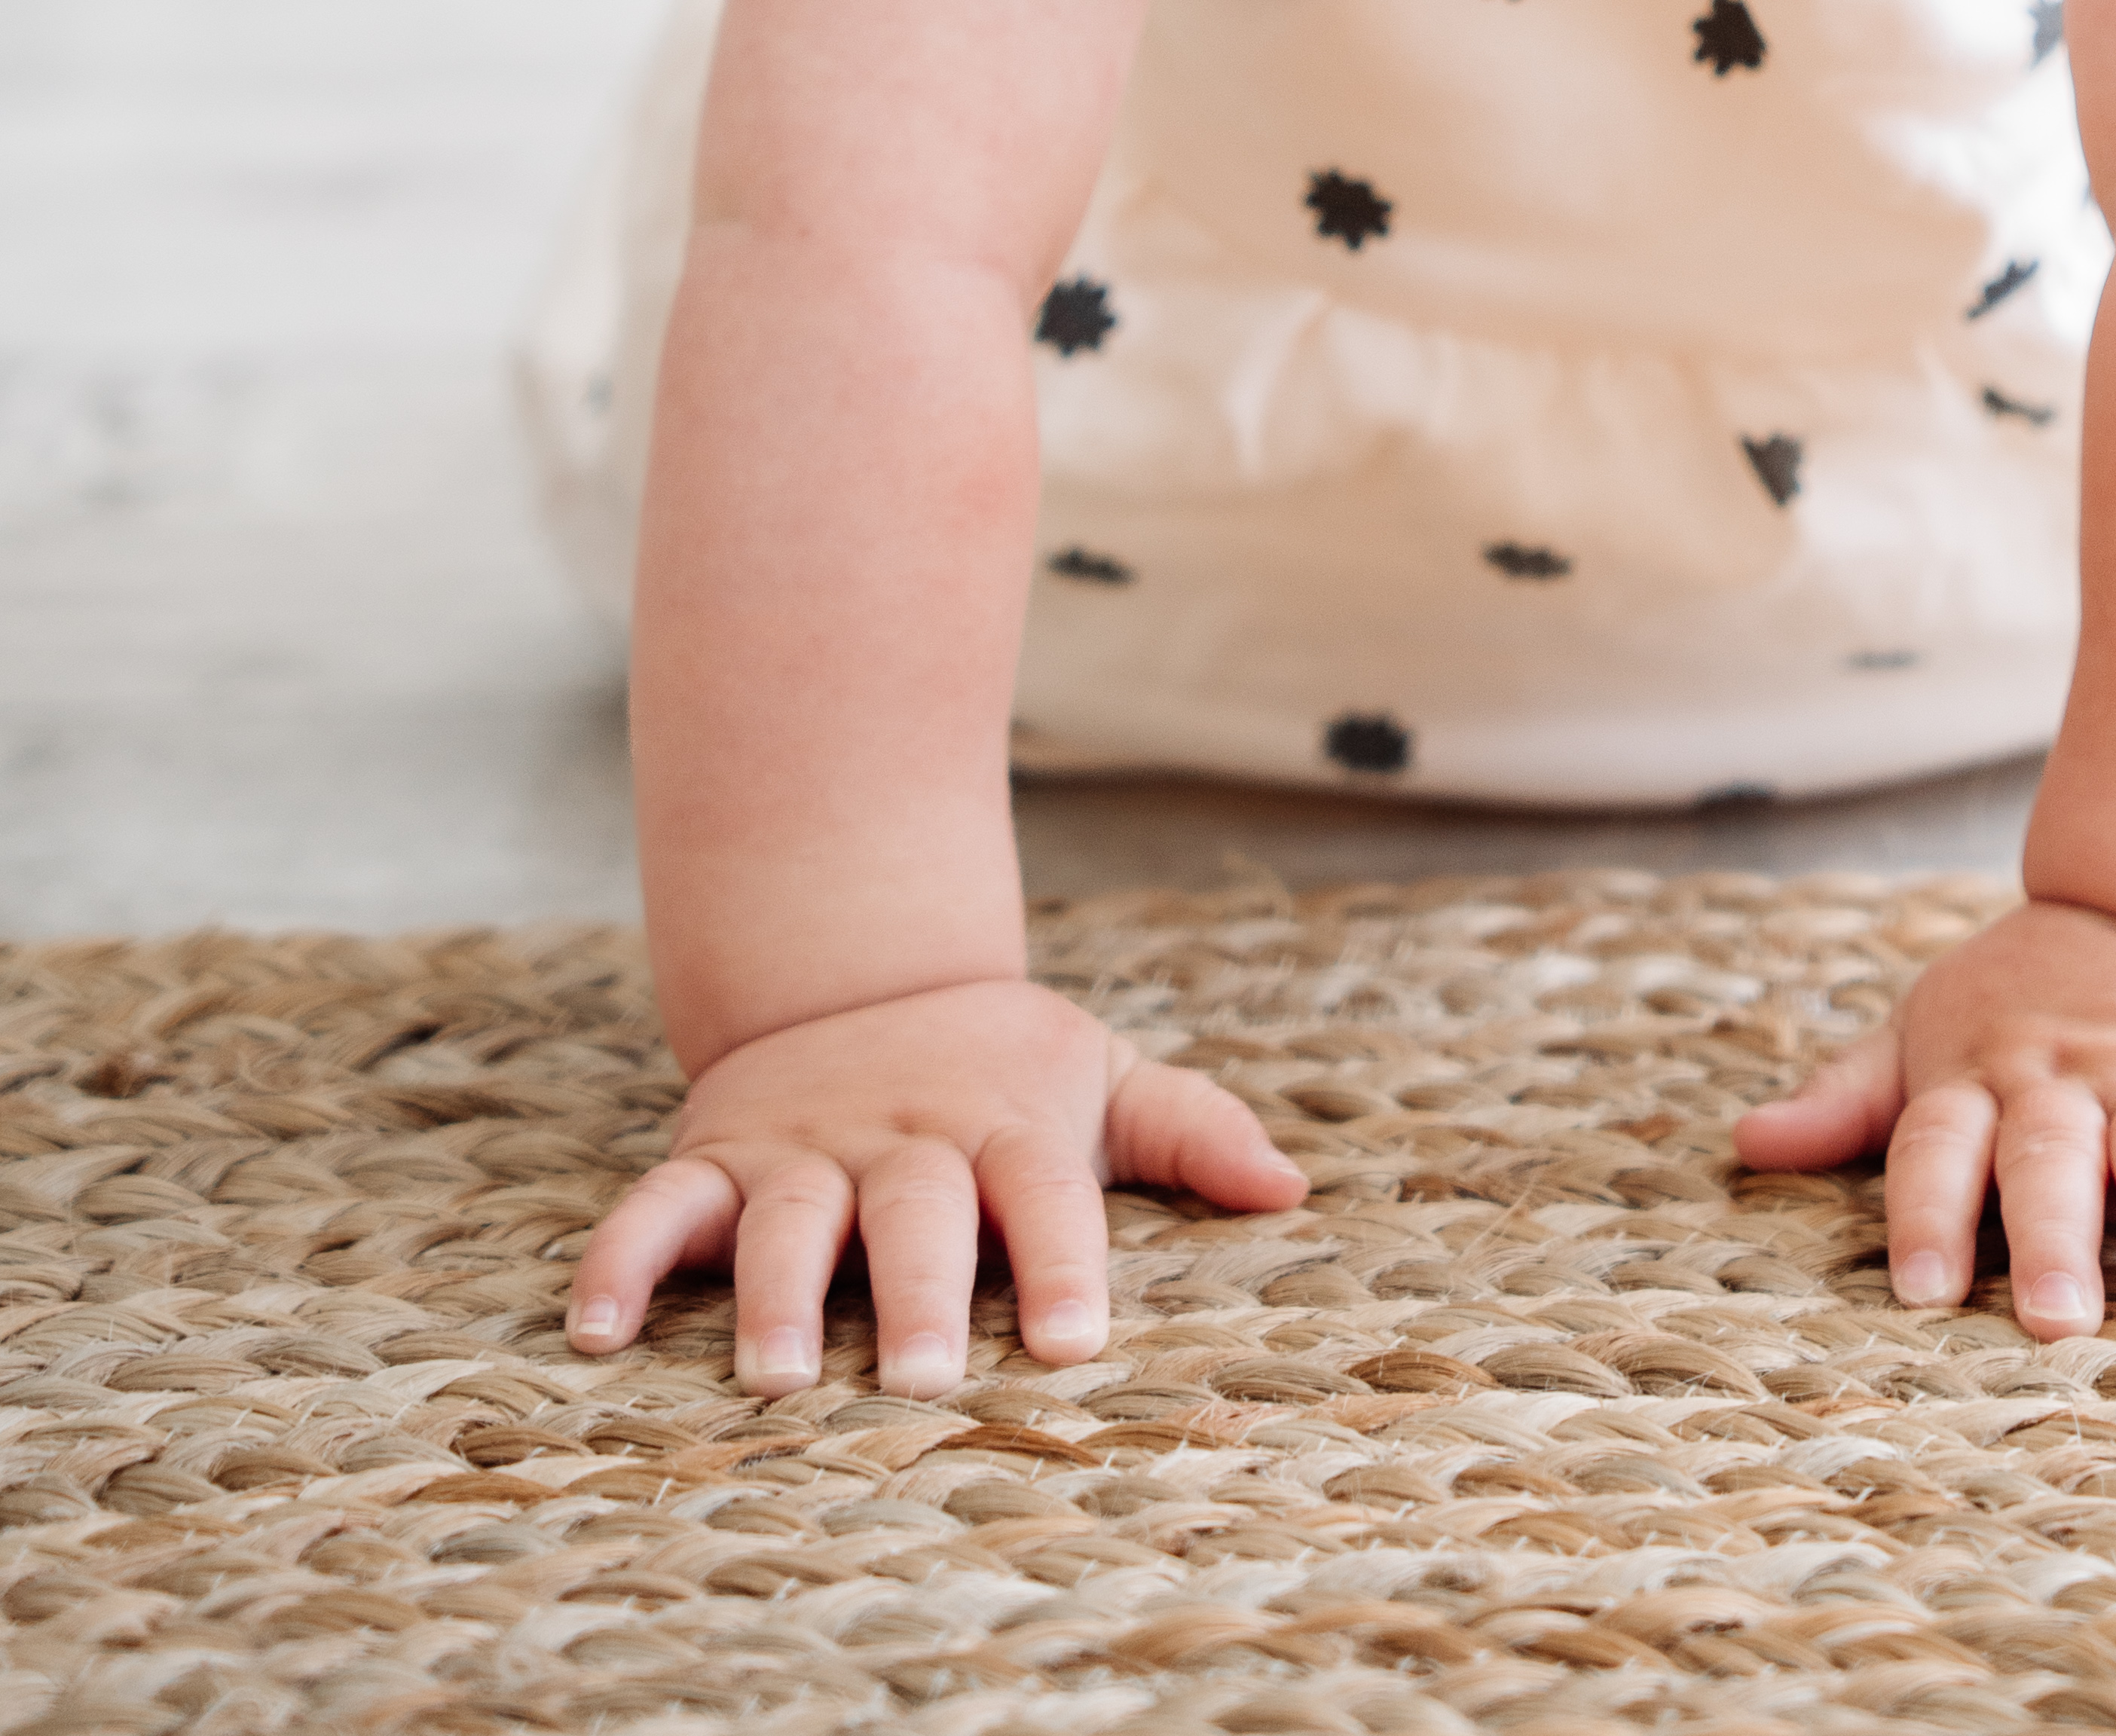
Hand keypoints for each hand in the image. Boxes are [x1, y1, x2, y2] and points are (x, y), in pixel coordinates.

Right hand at [565, 974, 1304, 1391]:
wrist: (862, 967)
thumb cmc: (1001, 1065)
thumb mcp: (1100, 1077)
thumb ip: (1193, 1128)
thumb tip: (1291, 1187)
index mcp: (1005, 1125)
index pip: (1047, 1196)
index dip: (1064, 1265)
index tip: (1074, 1345)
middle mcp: (904, 1136)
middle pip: (918, 1214)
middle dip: (920, 1292)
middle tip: (923, 1376)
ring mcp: (804, 1144)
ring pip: (790, 1219)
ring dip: (781, 1294)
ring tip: (778, 1374)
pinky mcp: (717, 1157)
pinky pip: (657, 1209)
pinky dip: (622, 1263)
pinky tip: (595, 1333)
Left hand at [1734, 895, 2115, 1344]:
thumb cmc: (2023, 1006)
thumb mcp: (1927, 1034)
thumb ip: (1850, 1099)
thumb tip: (1744, 1145)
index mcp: (1985, 1073)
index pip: (1941, 1143)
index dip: (1926, 1212)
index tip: (1916, 1291)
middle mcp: (2074, 1080)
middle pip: (2053, 1158)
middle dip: (2049, 1238)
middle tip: (2048, 1321)